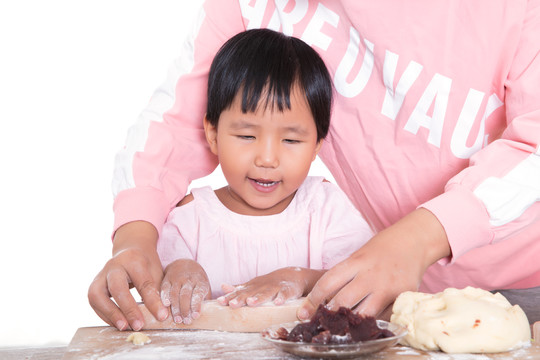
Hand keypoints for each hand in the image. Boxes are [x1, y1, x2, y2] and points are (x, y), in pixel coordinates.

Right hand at [88, 221, 167, 330]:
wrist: (130, 251)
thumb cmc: (146, 264)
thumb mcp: (156, 272)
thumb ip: (158, 291)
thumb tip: (162, 315)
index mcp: (134, 260)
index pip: (144, 283)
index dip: (153, 302)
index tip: (161, 316)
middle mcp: (114, 266)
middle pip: (117, 288)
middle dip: (128, 309)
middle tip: (139, 325)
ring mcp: (101, 274)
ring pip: (98, 295)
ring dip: (111, 314)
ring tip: (124, 327)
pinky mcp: (94, 284)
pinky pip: (94, 302)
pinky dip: (105, 315)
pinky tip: (117, 323)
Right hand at [160, 259, 210, 324]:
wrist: (185, 265)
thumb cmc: (197, 282)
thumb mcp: (204, 288)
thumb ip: (204, 300)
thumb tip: (204, 315)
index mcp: (200, 281)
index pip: (198, 293)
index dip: (196, 305)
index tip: (195, 316)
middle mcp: (188, 279)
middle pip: (185, 295)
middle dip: (185, 309)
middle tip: (185, 321)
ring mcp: (177, 279)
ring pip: (175, 293)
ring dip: (175, 308)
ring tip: (177, 319)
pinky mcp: (167, 279)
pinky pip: (165, 288)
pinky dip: (164, 297)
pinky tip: (166, 306)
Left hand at [217, 267, 323, 307]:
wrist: (293, 276)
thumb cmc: (269, 284)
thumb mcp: (254, 285)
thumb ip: (239, 288)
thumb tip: (223, 286)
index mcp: (253, 286)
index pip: (240, 292)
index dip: (230, 297)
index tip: (220, 301)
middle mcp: (262, 286)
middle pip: (250, 293)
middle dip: (241, 298)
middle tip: (232, 304)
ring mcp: (275, 287)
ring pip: (266, 293)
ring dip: (258, 298)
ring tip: (251, 303)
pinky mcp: (288, 290)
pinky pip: (285, 294)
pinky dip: (282, 298)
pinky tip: (278, 303)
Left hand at [298, 208, 450, 319]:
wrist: (413, 240)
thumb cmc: (381, 248)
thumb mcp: (359, 256)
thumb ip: (346, 275)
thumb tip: (325, 298)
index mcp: (355, 262)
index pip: (328, 282)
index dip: (313, 300)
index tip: (304, 312)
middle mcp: (370, 275)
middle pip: (343, 301)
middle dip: (329, 316)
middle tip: (320, 324)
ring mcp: (387, 287)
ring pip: (364, 314)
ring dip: (350, 324)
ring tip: (341, 329)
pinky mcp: (403, 296)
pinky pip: (385, 316)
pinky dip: (374, 323)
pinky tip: (366, 326)